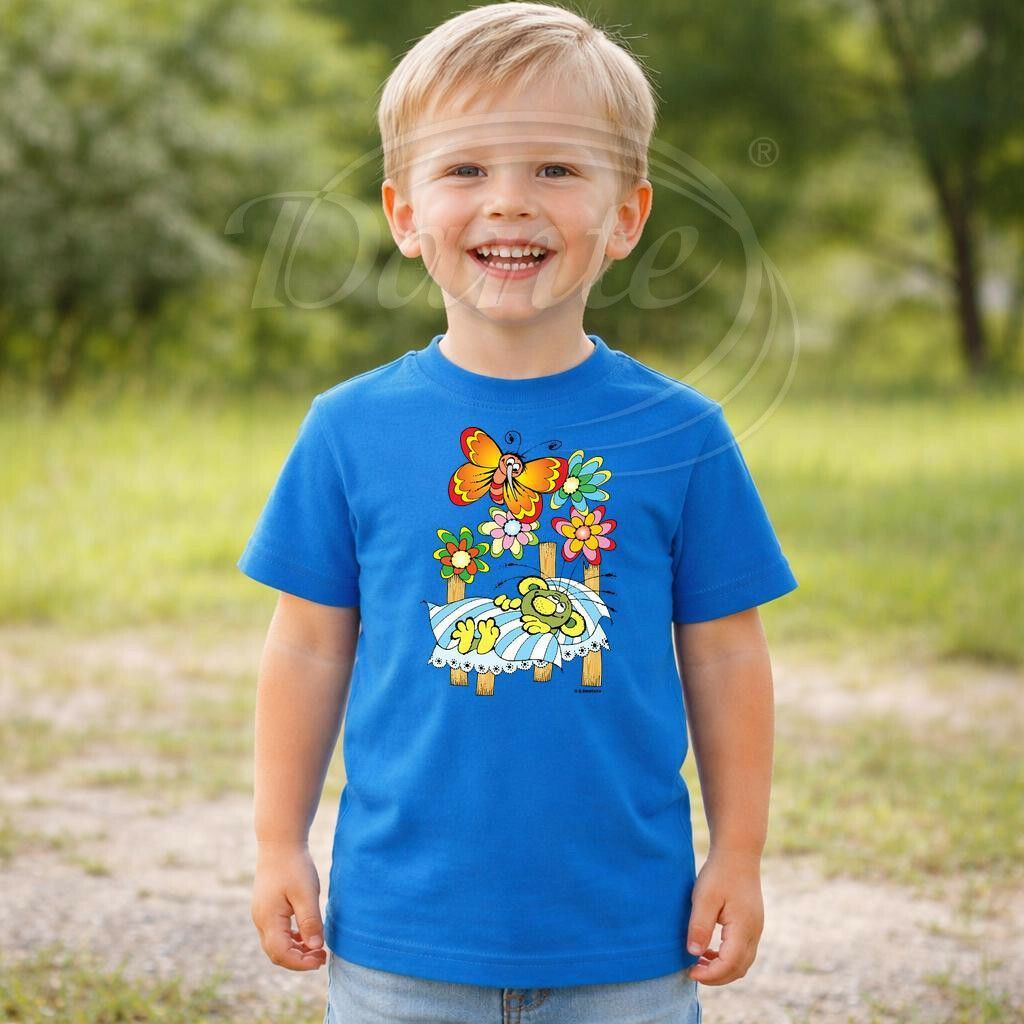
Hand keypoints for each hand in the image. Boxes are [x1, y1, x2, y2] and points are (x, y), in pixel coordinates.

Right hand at [251, 841, 326, 970]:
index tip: (320, 960)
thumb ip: (310, 922)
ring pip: (276, 943)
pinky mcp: (267, 908)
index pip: (281, 954)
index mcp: (268, 919)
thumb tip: (315, 947)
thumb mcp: (307, 894)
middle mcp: (261, 920)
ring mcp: (262, 914)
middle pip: (276, 953)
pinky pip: (277, 932)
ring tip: (317, 948)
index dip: (300, 963)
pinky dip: (291, 938)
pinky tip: (307, 934)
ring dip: (295, 950)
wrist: (280, 842)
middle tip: (322, 957)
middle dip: (298, 960)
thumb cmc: (294, 866)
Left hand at [685, 848, 764, 985]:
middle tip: (692, 972)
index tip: (689, 972)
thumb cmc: (719, 873)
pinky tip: (708, 950)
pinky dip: (727, 957)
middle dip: (715, 976)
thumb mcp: (704, 898)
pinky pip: (742, 950)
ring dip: (722, 968)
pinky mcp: (752, 922)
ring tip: (698, 962)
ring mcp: (755, 928)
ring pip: (742, 961)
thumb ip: (700, 926)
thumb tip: (693, 954)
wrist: (738, 851)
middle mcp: (754, 932)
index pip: (729, 965)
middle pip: (738, 969)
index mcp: (744, 928)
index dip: (709, 975)